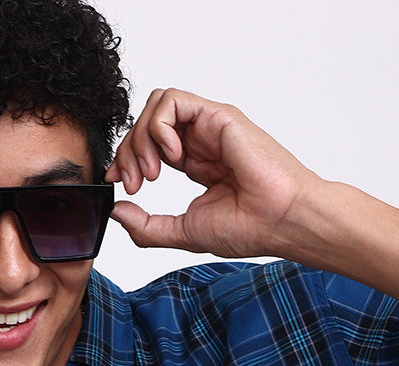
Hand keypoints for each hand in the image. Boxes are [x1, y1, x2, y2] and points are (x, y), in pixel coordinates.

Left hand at [105, 88, 322, 258]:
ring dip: (142, 138)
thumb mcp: (184, 232)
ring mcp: (209, 127)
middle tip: (134, 185)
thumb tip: (117, 211)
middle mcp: (201, 141)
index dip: (126, 160)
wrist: (281, 220)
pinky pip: (173, 101)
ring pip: (156, 107)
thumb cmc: (249, 228)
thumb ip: (147, 225)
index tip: (118, 184)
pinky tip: (171, 155)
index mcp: (196, 164)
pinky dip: (159, 125)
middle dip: (128, 153)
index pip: (149, 146)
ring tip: (152, 173)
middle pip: (147, 125)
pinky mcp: (217, 116)